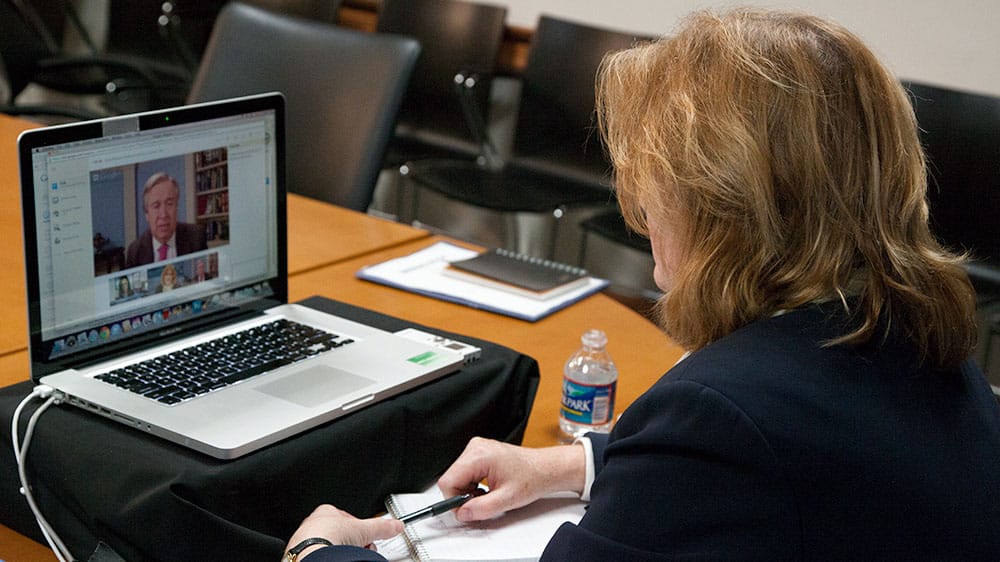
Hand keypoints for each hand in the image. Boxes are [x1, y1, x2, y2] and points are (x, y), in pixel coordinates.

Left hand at [286, 504, 402, 557]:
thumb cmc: (328, 535)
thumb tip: (395, 526)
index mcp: (327, 511)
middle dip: (352, 542)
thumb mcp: (363, 529)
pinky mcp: (302, 554)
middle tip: (360, 549)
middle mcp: (314, 523)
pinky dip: (329, 558)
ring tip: (348, 557)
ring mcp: (306, 539)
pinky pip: (319, 556)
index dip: (360, 529)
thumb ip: (381, 527)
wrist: (310, 553)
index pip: (348, 518)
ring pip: (328, 545)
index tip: (367, 538)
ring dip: (340, 552)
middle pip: (339, 533)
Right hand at [437, 437, 585, 521]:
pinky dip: (472, 484)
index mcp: (480, 455)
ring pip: (456, 476)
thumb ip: (482, 508)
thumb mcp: (507, 499)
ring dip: (467, 490)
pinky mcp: (479, 452)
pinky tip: (486, 487)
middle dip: (462, 495)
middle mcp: (475, 447)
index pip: (448, 481)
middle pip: (451, 478)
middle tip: (481, 502)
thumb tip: (463, 513)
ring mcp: (476, 448)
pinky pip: (464, 472)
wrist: (544, 468)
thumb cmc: (532, 477)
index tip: (465, 510)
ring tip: (487, 494)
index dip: (454, 499)